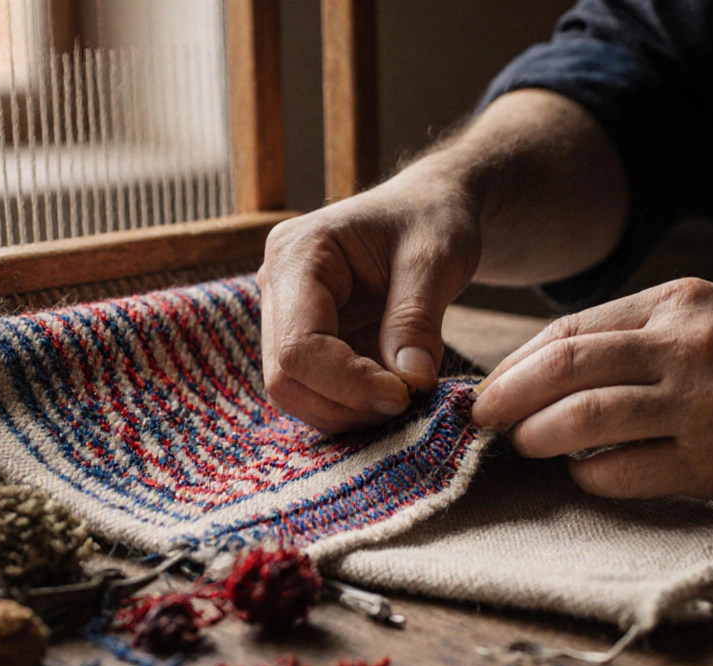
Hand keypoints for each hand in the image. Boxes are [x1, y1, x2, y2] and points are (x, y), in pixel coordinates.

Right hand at [258, 164, 481, 432]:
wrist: (427, 209)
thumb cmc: (431, 218)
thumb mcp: (436, 258)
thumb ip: (417, 320)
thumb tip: (411, 382)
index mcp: (297, 254)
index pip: (298, 345)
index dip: (347, 382)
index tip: (404, 394)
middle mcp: (277, 286)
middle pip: (285, 377)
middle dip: (345, 403)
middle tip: (406, 402)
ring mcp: (284, 315)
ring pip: (293, 391)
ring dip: (348, 410)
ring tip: (402, 396)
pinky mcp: (303, 339)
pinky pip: (313, 389)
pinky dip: (351, 404)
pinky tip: (390, 393)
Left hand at [472, 278, 712, 508]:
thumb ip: (648, 331)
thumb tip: (561, 364)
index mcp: (682, 301)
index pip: (571, 330)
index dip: (519, 362)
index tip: (492, 386)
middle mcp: (687, 344)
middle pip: (563, 368)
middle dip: (507, 397)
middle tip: (482, 420)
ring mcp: (704, 403)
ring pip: (583, 419)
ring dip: (538, 438)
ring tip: (524, 446)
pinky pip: (624, 472)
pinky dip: (592, 477)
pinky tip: (589, 476)